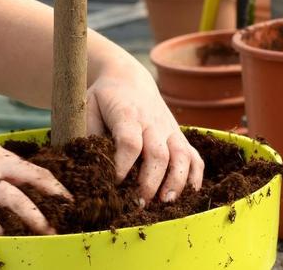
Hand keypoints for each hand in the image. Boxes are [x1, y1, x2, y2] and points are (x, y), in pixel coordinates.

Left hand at [86, 60, 204, 205]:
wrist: (128, 79)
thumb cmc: (104, 98)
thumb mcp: (87, 108)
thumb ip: (88, 134)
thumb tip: (89, 167)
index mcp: (127, 115)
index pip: (129, 142)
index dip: (123, 166)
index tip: (114, 185)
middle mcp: (152, 122)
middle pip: (158, 154)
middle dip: (150, 181)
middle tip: (139, 203)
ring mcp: (169, 129)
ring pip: (181, 156)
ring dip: (176, 182)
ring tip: (166, 203)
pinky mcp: (179, 136)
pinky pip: (194, 156)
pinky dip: (195, 177)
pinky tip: (187, 196)